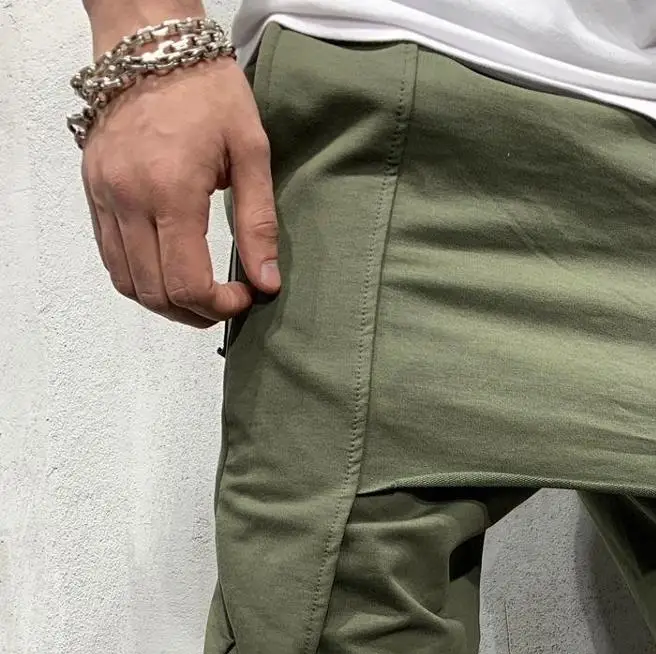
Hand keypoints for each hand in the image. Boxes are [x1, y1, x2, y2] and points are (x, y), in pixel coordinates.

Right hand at [81, 57, 278, 327]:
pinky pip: (109, 254)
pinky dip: (139, 276)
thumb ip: (257, 223)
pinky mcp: (93, 189)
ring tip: (198, 294)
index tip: (244, 296)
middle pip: (154, 292)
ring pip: (126, 281)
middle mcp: (128, 198)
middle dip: (195, 312)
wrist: (152, 43)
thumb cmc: (207, 90)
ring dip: (164, 301)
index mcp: (170, 191)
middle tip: (225, 302)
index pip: (186, 283)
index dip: (219, 307)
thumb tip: (267, 281)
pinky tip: (168, 269)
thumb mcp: (250, 152)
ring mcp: (105, 194)